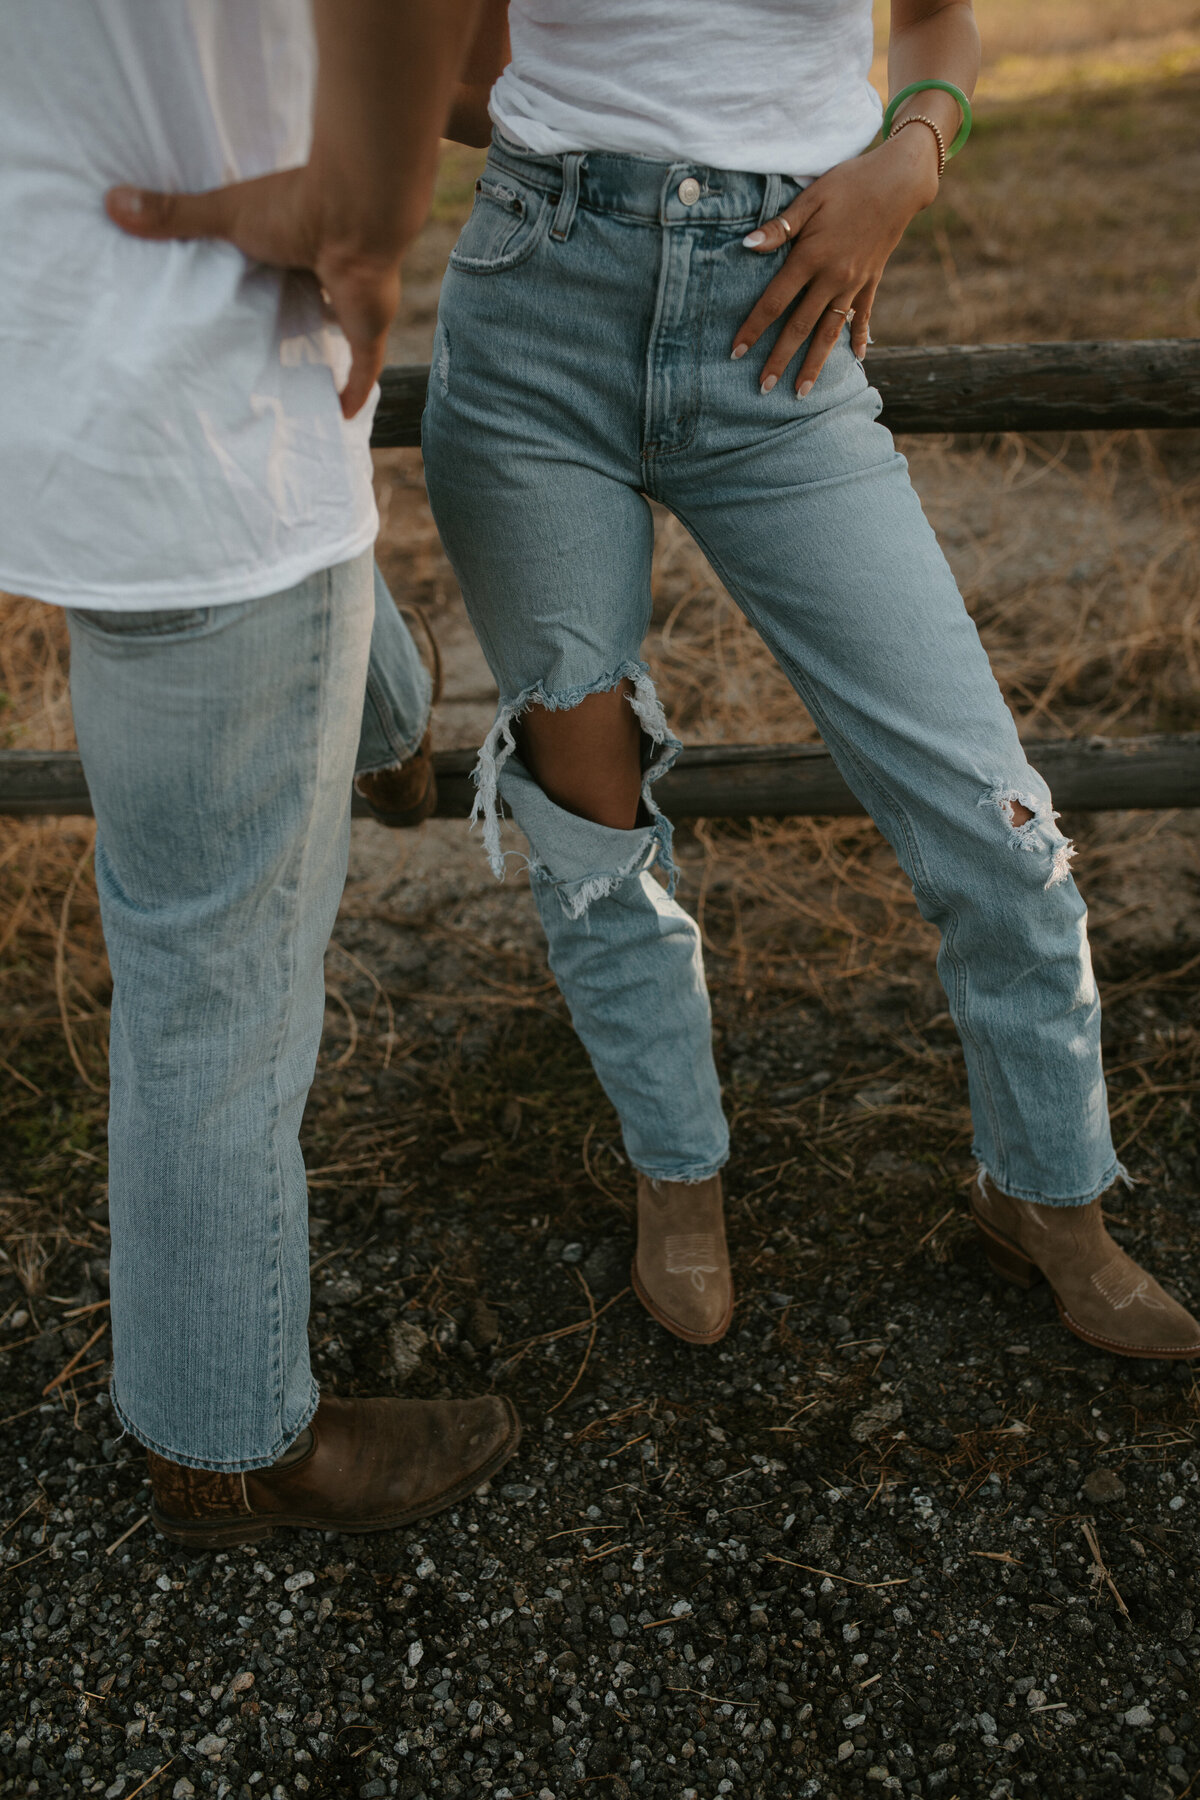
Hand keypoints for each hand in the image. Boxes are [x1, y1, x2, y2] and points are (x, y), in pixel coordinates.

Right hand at [106, 171, 399, 419]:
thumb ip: (174, 215)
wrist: (354, 217)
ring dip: (322, 351)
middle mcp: (328, 272)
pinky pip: (364, 370)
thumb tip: (111, 202)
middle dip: (292, 318)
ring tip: (293, 381)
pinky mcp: (366, 331)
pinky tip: (341, 414)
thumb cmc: (294, 209)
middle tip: (262, 347)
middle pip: (308, 301)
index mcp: (296, 241)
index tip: (242, 301)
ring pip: (337, 331)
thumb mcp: (226, 215)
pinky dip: (355, 391)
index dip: (265, 281)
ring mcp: (353, 303)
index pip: (278, 267)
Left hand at [731, 130, 939, 396]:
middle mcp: (833, 278)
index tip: (736, 352)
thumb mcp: (810, 198)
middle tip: (762, 388)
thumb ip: (780, 227)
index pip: (775, 302)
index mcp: (811, 258)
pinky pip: (864, 315)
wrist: (899, 180)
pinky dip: (861, 337)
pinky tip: (858, 359)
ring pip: (830, 333)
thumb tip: (747, 245)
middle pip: (800, 327)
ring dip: (815, 364)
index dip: (754, 328)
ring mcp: (854, 283)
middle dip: (780, 360)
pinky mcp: (871, 280)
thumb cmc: (849, 183)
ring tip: (801, 392)